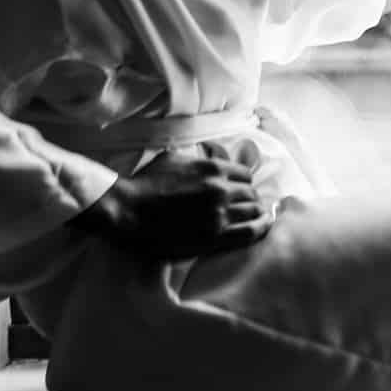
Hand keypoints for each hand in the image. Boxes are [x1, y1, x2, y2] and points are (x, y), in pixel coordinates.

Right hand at [72, 142, 274, 261]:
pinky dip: (260, 228)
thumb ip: (197, 158)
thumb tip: (212, 153)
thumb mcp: (174, 158)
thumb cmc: (145, 184)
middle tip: (247, 206)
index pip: (246, 174)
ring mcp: (218, 213)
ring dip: (256, 213)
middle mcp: (220, 188)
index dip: (244, 182)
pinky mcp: (213, 236)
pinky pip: (249, 232)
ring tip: (257, 217)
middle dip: (250, 198)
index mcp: (212, 168)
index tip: (241, 190)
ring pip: (253, 211)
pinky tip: (263, 227)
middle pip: (251, 193)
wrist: (127, 211)